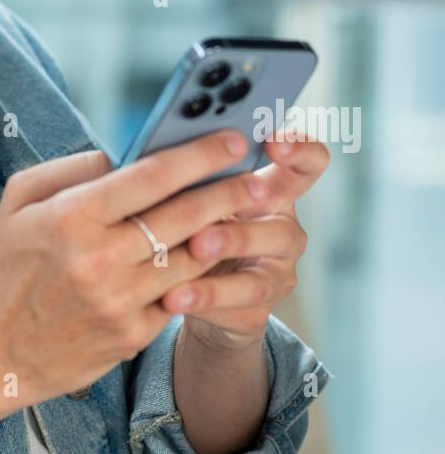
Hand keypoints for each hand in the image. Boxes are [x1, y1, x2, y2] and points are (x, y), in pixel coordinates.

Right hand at [0, 129, 283, 414]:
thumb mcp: (21, 201)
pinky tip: (218, 258)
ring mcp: (120, 300)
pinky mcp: (132, 336)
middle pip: (184, 215)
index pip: (151, 176)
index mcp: (72, 216)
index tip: (231, 141)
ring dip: (226, 233)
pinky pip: (179, 296)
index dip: (199, 155)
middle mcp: (100, 257)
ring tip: (250, 213)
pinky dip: (200, 275)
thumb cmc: (8, 268)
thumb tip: (121, 157)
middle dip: (230, 190)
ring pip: (192, 257)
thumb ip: (71, 169)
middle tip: (258, 176)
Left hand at [160, 133, 329, 351]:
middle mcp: (283, 231)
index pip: (309, 165)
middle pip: (282, 228)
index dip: (301, 151)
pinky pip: (235, 307)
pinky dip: (202, 299)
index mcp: (274, 190)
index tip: (272, 142)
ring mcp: (275, 274)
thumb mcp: (191, 193)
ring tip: (188, 256)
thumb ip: (187, 173)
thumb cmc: (186, 222)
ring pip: (259, 275)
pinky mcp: (257, 311)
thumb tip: (145, 152)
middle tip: (200, 231)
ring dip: (221, 269)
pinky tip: (172, 296)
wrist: (183, 287)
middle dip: (240, 231)